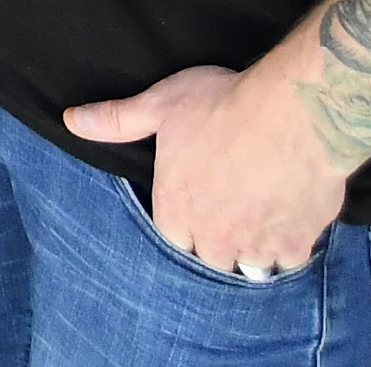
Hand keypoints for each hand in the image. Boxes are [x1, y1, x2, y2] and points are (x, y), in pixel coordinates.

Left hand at [62, 65, 346, 278]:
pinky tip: (292, 222)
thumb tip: (72, 120)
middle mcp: (215, 238)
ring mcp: (258, 244)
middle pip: (212, 258)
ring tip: (260, 219)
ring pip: (252, 264)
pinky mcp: (298, 242)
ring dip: (253, 248)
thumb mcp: (161, 106)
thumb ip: (117, 120)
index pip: (172, 237)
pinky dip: (290, 246)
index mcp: (177, 210)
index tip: (196, 204)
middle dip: (218, 241)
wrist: (295, 115)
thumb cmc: (223, 105)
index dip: (184, 221)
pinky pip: (291, 259)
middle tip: (230, 211)